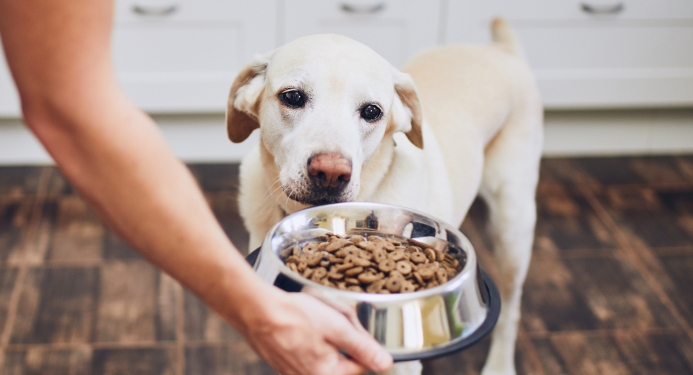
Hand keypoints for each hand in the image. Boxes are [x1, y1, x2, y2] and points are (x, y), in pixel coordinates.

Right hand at [241, 289, 392, 374]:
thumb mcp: (337, 327)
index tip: (350, 326)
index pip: (362, 365)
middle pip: (343, 361)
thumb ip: (363, 348)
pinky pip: (308, 354)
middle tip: (331, 320)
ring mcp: (296, 374)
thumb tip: (385, 364)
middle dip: (342, 340)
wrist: (257, 311)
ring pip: (326, 356)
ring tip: (314, 321)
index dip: (360, 341)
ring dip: (326, 338)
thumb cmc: (294, 316)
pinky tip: (303, 326)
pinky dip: (309, 340)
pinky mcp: (286, 365)